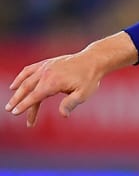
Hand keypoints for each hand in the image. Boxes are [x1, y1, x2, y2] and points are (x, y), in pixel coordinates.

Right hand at [6, 33, 135, 126]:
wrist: (92, 60)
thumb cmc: (89, 79)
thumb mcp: (83, 94)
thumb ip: (70, 104)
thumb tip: (63, 115)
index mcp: (53, 83)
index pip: (34, 97)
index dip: (24, 105)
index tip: (15, 113)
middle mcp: (45, 74)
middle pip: (26, 89)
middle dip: (17, 100)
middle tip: (10, 110)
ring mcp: (44, 67)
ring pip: (26, 80)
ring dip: (17, 91)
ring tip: (11, 102)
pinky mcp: (46, 63)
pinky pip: (29, 70)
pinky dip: (21, 77)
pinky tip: (15, 85)